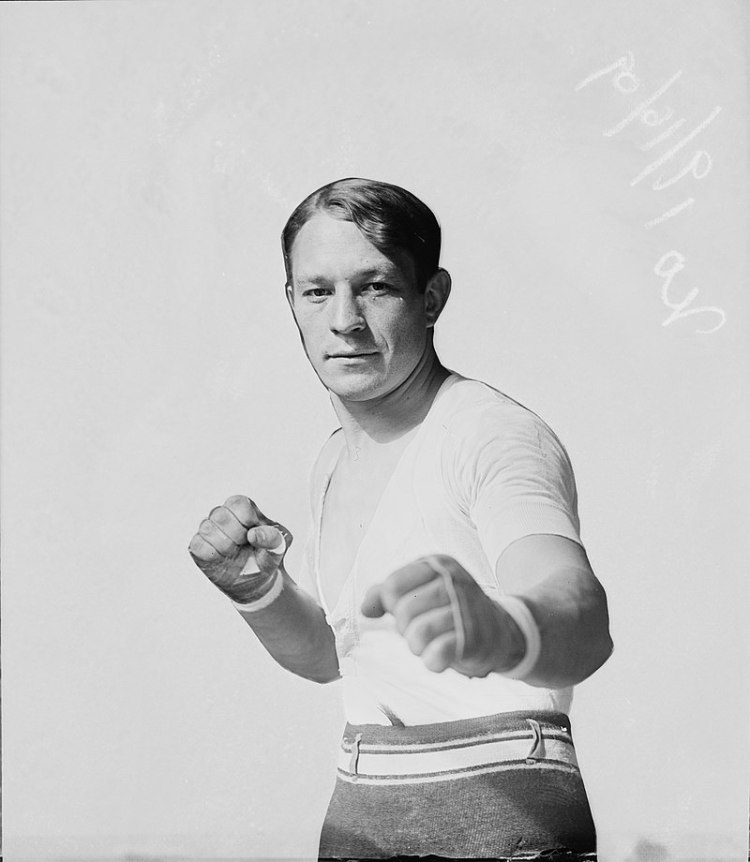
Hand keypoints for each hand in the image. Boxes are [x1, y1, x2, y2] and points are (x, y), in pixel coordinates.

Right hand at [188, 495, 292, 603]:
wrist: (256, 581)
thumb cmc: (267, 558)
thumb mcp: (278, 547)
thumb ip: (273, 537)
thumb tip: (253, 534)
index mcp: (244, 509)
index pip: (238, 504)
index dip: (246, 520)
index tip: (253, 535)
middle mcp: (224, 515)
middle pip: (220, 515)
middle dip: (235, 535)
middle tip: (243, 545)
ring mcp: (209, 530)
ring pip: (207, 528)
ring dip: (224, 546)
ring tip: (233, 553)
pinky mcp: (198, 546)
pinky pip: (197, 545)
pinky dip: (212, 555)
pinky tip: (222, 559)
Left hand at [361, 554, 523, 676]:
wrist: (500, 630)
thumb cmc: (450, 609)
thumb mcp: (421, 589)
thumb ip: (387, 593)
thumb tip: (365, 609)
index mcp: (438, 564)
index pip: (392, 586)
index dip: (391, 605)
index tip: (406, 609)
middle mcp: (454, 581)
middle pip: (402, 612)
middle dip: (406, 628)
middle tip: (423, 629)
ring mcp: (466, 609)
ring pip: (416, 635)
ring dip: (418, 646)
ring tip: (432, 642)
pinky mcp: (474, 640)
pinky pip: (435, 655)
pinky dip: (431, 661)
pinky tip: (440, 656)